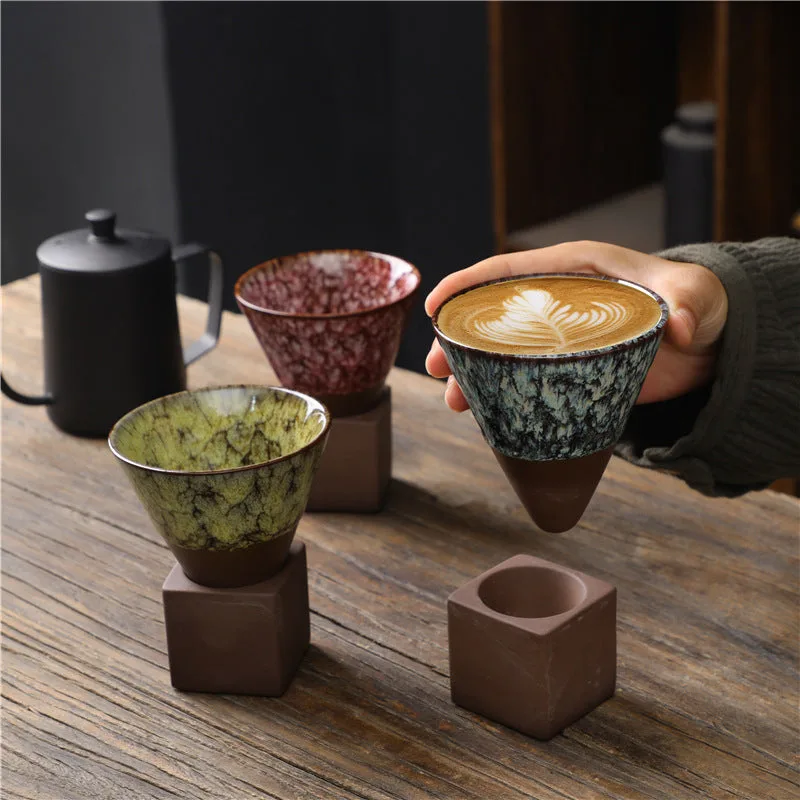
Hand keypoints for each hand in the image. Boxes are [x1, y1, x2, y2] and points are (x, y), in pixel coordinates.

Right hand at [425, 241, 727, 410]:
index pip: (508, 270)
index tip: (434, 305)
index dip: (466, 284)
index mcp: (574, 269)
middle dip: (456, 338)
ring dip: (471, 372)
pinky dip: (501, 394)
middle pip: (492, 314)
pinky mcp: (568, 368)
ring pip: (501, 350)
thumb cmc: (700, 302)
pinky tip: (485, 415)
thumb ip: (688, 301)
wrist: (712, 345)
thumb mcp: (696, 293)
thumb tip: (678, 327)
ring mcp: (559, 337)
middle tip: (435, 367)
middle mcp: (557, 300)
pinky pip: (524, 378)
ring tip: (453, 400)